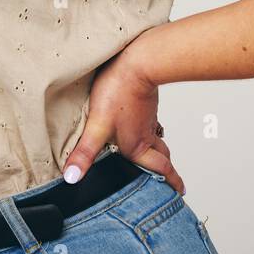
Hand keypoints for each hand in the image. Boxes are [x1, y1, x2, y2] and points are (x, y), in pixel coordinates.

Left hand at [61, 45, 185, 195]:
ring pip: (158, 138)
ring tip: (157, 157)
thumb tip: (72, 178)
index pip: (160, 168)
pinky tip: (140, 126)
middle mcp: (145, 134)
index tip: (181, 191)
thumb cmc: (119, 91)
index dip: (171, 181)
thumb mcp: (97, 126)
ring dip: (160, 150)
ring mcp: (147, 117)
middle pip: (163, 156)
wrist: (138, 61)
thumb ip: (84, 153)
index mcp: (137, 145)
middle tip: (173, 180)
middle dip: (168, 170)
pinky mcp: (145, 103)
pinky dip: (150, 130)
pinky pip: (150, 122)